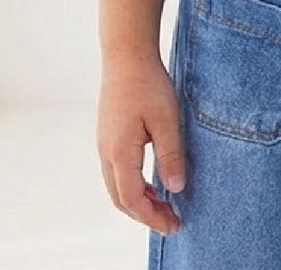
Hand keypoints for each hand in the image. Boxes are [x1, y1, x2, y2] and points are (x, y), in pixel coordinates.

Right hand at [98, 53, 186, 236]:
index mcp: (119, 152)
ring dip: (139, 201)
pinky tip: (152, 182)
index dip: (153, 217)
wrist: (126, 55)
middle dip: (146, 215)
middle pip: (121, 199)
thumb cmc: (147, 83)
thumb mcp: (166, 119)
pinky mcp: (109, 135)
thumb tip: (176, 189)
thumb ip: (170, 155)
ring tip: (165, 205)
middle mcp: (106, 152)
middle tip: (172, 221)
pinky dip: (134, 185)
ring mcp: (104, 144)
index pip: (133, 199)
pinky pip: (117, 172)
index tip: (174, 225)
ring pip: (117, 186)